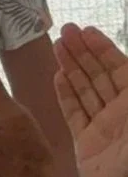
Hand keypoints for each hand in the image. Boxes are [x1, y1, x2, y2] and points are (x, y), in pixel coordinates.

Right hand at [54, 23, 127, 176]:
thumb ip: (127, 97)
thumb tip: (127, 69)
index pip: (120, 68)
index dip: (103, 49)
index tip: (87, 31)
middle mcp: (121, 113)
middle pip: (100, 75)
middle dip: (83, 53)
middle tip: (65, 32)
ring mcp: (104, 128)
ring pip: (86, 90)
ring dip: (72, 68)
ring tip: (57, 47)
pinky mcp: (87, 145)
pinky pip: (75, 114)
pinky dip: (66, 94)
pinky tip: (58, 78)